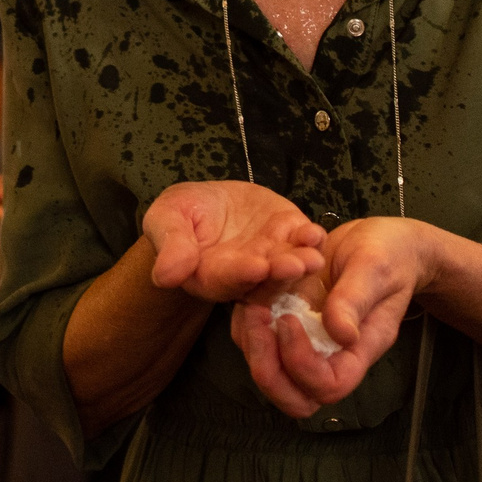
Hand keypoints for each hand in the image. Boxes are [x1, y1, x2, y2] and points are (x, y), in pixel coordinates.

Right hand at [141, 181, 324, 303]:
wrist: (207, 201)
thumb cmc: (181, 213)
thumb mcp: (166, 220)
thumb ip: (170, 246)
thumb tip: (165, 276)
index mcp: (210, 277)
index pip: (226, 279)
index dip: (240, 273)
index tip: (255, 267)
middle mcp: (244, 276)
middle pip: (263, 280)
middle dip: (279, 273)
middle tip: (293, 266)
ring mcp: (270, 257)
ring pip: (287, 266)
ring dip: (301, 262)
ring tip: (312, 258)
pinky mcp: (287, 237)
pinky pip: (300, 242)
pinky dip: (310, 239)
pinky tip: (316, 234)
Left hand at [233, 217, 441, 416]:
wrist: (381, 241)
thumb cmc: (389, 256)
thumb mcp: (375, 268)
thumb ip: (356, 299)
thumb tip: (341, 333)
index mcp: (357, 352)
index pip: (328, 385)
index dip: (302, 364)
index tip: (288, 320)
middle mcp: (328, 355)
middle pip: (291, 394)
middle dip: (266, 367)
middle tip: (257, 319)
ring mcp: (305, 342)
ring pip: (267, 368)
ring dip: (251, 340)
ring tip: (253, 300)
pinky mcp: (286, 323)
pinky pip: (257, 338)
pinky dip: (247, 320)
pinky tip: (254, 288)